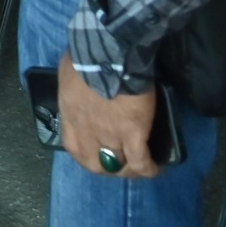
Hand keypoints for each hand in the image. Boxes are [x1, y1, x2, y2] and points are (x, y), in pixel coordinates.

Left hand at [58, 56, 159, 179]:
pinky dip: (148, 168)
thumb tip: (80, 85)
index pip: (73, 146)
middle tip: (119, 164)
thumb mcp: (69, 73)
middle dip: (106, 168)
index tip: (96, 152)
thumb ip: (74, 86)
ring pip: (119, 166)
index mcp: (70, 116)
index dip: (86, 153)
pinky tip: (156, 168)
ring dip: (128, 170)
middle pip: (95, 164)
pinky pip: (141, 161)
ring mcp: (110, 136)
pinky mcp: (133, 134)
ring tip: (139, 168)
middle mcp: (87, 132)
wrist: (108, 55)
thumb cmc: (85, 57)